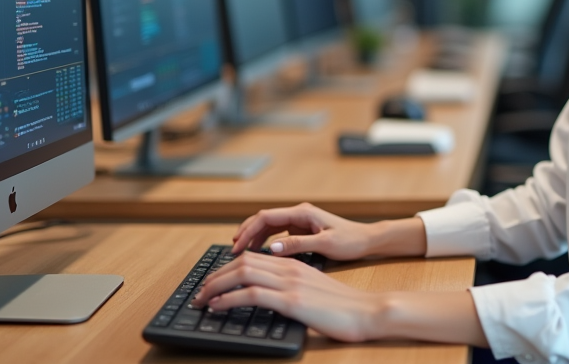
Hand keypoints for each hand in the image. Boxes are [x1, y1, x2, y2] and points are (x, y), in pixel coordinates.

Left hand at [192, 251, 379, 342]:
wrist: (368, 311)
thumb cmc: (345, 307)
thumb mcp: (314, 292)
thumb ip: (293, 288)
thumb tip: (271, 296)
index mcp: (295, 264)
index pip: (253, 257)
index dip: (229, 267)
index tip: (214, 281)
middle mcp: (290, 268)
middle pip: (243, 261)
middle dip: (216, 276)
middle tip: (200, 291)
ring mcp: (291, 282)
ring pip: (242, 273)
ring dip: (216, 285)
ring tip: (201, 299)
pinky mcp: (292, 300)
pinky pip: (252, 294)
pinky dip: (228, 298)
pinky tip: (217, 306)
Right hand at [231, 203, 376, 259]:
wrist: (367, 240)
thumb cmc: (351, 241)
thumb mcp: (326, 244)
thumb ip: (299, 245)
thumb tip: (273, 248)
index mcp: (302, 213)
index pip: (266, 217)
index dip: (248, 231)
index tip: (236, 246)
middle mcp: (299, 214)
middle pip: (263, 219)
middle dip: (246, 232)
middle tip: (233, 250)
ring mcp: (300, 221)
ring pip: (269, 226)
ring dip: (254, 237)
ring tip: (241, 253)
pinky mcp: (302, 230)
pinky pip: (277, 233)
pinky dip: (265, 241)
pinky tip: (259, 253)